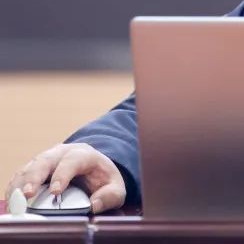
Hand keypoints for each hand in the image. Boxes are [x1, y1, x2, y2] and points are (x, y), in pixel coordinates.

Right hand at [6, 143, 125, 213]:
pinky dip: (16, 187)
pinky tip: (14, 199)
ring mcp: (46, 159)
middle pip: (45, 160)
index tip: (55, 192)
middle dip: (35, 177)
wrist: (93, 169)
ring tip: (17, 200)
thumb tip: (95, 205)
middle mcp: (62, 153)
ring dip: (21, 183)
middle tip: (28, 194)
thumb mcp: (115, 187)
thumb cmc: (103, 179)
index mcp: (84, 154)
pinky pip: (21, 175)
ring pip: (30, 167)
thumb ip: (110, 196)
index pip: (72, 161)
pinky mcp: (34, 168)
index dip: (62, 175)